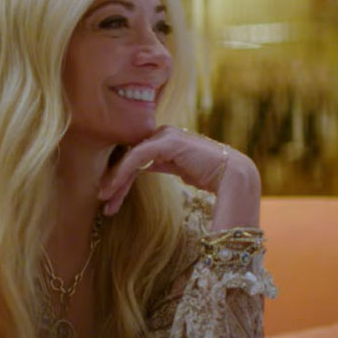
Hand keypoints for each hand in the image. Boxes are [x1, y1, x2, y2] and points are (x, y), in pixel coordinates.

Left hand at [97, 126, 258, 224]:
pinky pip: (137, 158)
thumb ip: (162, 164)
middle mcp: (162, 133)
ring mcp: (164, 136)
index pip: (135, 158)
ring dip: (116, 181)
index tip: (110, 200)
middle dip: (116, 182)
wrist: (233, 175)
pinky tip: (114, 189)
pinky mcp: (166, 142)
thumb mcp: (179, 169)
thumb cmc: (210, 174)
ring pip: (130, 158)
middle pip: (129, 158)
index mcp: (164, 138)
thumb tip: (147, 165)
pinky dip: (123, 174)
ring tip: (105, 200)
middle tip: (104, 203)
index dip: (121, 178)